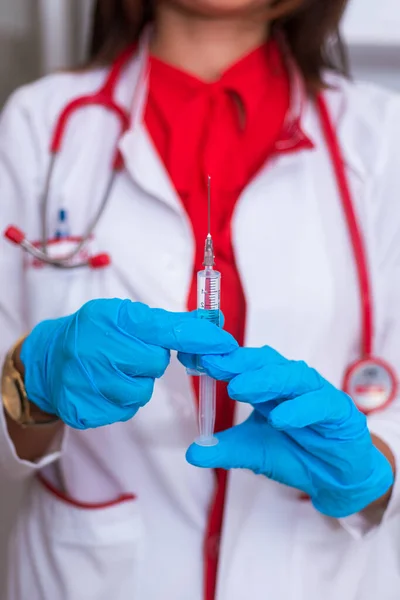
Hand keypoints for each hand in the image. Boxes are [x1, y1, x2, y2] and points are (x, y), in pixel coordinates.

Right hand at [21, 300, 236, 429]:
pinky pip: (124, 409)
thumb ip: (167, 323)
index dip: (200, 338)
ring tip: (112, 371)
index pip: (167, 330)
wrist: (47, 361)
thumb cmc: (94, 333)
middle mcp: (99, 347)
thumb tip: (212, 323)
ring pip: (141, 390)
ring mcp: (89, 380)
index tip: (226, 344)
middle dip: (149, 361)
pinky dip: (119, 400)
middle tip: (128, 354)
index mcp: (114, 319)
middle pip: (155, 364)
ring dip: (134, 383)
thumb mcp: (124, 316)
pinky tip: (102, 387)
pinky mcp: (85, 408)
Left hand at [185, 346, 393, 517]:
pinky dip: (300, 409)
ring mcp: (316, 393)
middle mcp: (291, 383)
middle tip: (212, 364)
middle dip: (238, 362)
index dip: (220, 360)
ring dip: (265, 379)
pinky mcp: (339, 411)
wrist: (335, 478)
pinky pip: (321, 403)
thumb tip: (193, 452)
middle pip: (266, 362)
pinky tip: (279, 419)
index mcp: (269, 386)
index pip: (244, 365)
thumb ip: (225, 449)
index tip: (193, 358)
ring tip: (238, 388)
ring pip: (292, 376)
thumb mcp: (252, 452)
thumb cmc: (295, 453)